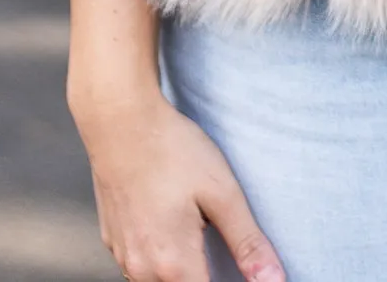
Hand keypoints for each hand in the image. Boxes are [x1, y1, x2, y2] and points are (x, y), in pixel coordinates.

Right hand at [78, 89, 283, 281]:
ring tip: (198, 235)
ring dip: (181, 273)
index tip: (240, 273)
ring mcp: (123, 256)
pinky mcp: (113, 241)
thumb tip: (273, 281)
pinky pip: (140, 268)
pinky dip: (160, 261)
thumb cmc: (172, 150)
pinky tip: (171, 230)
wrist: (119, 120)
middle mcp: (142, 269)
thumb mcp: (222, 193)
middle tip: (214, 240)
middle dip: (206, 277)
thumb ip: (248, 244)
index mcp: (174, 263)